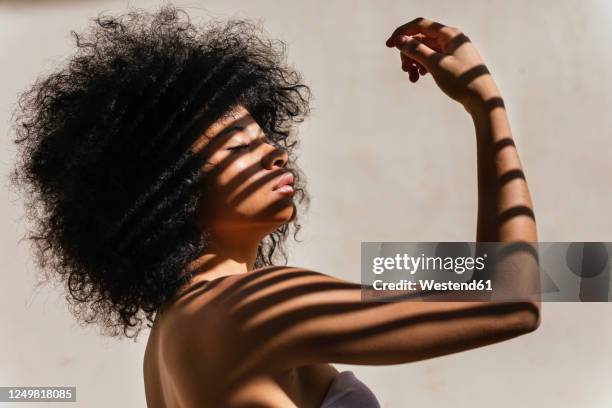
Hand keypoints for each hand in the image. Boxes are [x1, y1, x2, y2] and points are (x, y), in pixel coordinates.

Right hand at [386, 17, 500, 113]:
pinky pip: (432, 60)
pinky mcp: (452, 63)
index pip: (420, 25)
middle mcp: (451, 39)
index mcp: (449, 35)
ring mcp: (452, 51)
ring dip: (414, 62)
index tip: (389, 45)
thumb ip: (416, 50)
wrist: (482, 99)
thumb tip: (399, 39)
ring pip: (425, 51)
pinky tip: (420, 77)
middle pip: (421, 40)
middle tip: (405, 69)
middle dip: (409, 53)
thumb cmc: (461, 80)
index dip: (402, 33)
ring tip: (412, 78)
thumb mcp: (435, 65)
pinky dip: (423, 67)